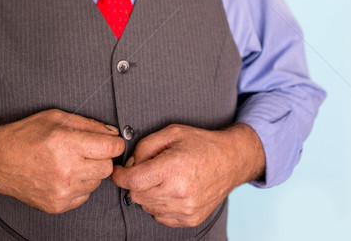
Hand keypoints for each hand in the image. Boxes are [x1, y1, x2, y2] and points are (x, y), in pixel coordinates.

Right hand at [0, 109, 124, 212]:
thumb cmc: (27, 135)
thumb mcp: (58, 117)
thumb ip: (90, 124)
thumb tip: (113, 133)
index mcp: (67, 144)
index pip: (111, 148)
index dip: (115, 143)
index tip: (111, 142)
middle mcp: (66, 170)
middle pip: (107, 167)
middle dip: (103, 157)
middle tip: (88, 150)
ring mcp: (62, 190)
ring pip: (97, 182)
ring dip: (91, 172)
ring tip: (73, 162)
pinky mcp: (57, 205)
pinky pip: (84, 195)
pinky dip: (80, 185)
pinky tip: (66, 175)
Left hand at [111, 123, 264, 227]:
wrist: (231, 160)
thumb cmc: (202, 144)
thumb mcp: (172, 132)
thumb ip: (145, 146)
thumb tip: (130, 163)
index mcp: (173, 167)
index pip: (133, 181)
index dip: (120, 176)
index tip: (119, 172)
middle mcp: (179, 191)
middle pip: (137, 195)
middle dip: (137, 181)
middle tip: (149, 168)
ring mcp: (185, 208)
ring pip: (147, 206)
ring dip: (149, 193)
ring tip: (165, 178)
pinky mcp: (190, 219)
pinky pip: (160, 216)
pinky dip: (160, 204)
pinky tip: (172, 189)